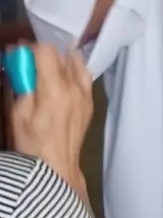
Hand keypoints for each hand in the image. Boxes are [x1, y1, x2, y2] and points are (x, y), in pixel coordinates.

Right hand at [11, 43, 92, 187]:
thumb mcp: (18, 114)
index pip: (46, 52)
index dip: (30, 49)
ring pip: (75, 61)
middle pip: (60, 55)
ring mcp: (85, 94)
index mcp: (54, 89)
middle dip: (42, 54)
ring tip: (46, 67)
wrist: (57, 167)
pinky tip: (65, 72)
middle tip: (27, 62)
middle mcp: (73, 87)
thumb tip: (18, 63)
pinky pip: (85, 75)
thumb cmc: (32, 144)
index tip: (18, 54)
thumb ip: (21, 84)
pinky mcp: (90, 102)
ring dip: (59, 59)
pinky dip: (74, 68)